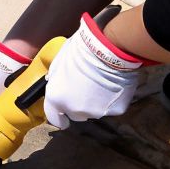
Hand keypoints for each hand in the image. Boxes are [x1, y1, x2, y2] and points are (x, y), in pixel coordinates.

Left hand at [45, 13, 154, 129]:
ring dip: (96, 102)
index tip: (63, 115)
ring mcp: (96, 112)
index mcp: (57, 98)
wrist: (108, 50)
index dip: (59, 116)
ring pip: (94, 111)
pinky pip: (112, 107)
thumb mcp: (58, 62)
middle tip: (86, 88)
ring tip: (102, 84)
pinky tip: (114, 85)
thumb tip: (54, 82)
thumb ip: (55, 78)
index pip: (54, 118)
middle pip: (76, 114)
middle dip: (79, 105)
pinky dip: (112, 99)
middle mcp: (75, 110)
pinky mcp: (115, 111)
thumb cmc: (80, 51)